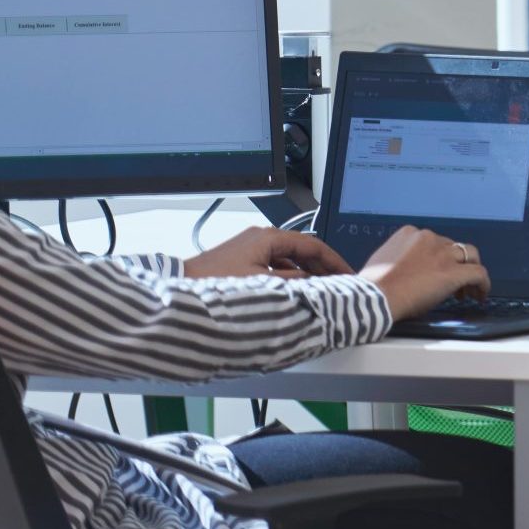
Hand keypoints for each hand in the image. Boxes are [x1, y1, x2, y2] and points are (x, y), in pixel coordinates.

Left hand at [184, 226, 351, 280]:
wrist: (181, 287)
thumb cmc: (215, 282)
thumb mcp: (264, 284)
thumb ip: (295, 282)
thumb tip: (316, 283)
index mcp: (269, 237)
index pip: (314, 245)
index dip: (334, 261)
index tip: (347, 274)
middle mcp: (261, 237)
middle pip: (302, 250)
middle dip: (322, 268)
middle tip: (338, 284)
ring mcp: (251, 247)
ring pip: (288, 259)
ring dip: (304, 273)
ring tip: (318, 290)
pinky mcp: (242, 259)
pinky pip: (274, 265)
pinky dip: (288, 276)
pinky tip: (292, 291)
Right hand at [357, 227, 492, 320]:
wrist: (375, 298)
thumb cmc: (374, 287)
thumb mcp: (384, 262)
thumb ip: (402, 259)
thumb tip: (411, 272)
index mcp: (409, 234)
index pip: (434, 241)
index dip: (439, 258)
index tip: (436, 271)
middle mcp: (429, 238)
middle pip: (452, 248)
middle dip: (454, 264)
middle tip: (454, 282)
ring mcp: (443, 254)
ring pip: (470, 255)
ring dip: (470, 271)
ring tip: (469, 289)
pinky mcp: (454, 272)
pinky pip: (478, 273)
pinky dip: (483, 283)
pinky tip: (480, 294)